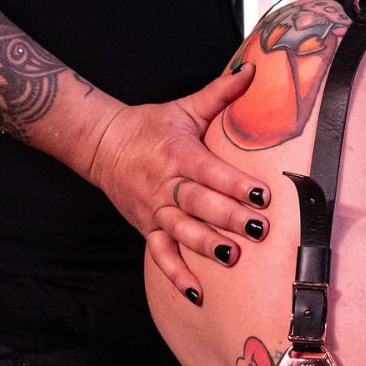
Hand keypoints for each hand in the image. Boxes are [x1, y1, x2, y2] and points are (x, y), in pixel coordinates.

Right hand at [85, 64, 264, 299]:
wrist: (103, 144)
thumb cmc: (152, 127)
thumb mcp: (185, 108)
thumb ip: (220, 94)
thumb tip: (252, 70)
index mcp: (178, 154)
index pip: (210, 171)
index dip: (235, 184)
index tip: (262, 194)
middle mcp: (165, 185)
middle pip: (199, 204)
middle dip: (229, 218)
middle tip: (258, 229)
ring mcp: (154, 210)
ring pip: (181, 232)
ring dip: (206, 246)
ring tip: (231, 258)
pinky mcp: (147, 228)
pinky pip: (161, 256)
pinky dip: (177, 276)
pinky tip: (198, 294)